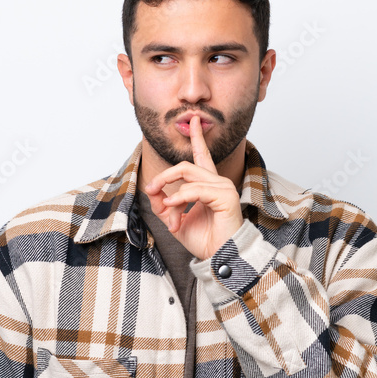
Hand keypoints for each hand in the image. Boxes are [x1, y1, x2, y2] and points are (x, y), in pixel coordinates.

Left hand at [143, 115, 243, 260]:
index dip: (197, 137)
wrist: (220, 257)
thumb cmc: (206, 241)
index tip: (193, 120)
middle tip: (151, 190)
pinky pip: (196, 189)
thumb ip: (164, 205)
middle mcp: (217, 182)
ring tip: (167, 211)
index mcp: (208, 185)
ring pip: (188, 176)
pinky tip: (173, 208)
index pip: (202, 156)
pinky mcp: (225, 196)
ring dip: (171, 195)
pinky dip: (180, 198)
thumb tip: (153, 190)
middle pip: (185, 166)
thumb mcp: (176, 221)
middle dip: (164, 176)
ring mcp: (223, 187)